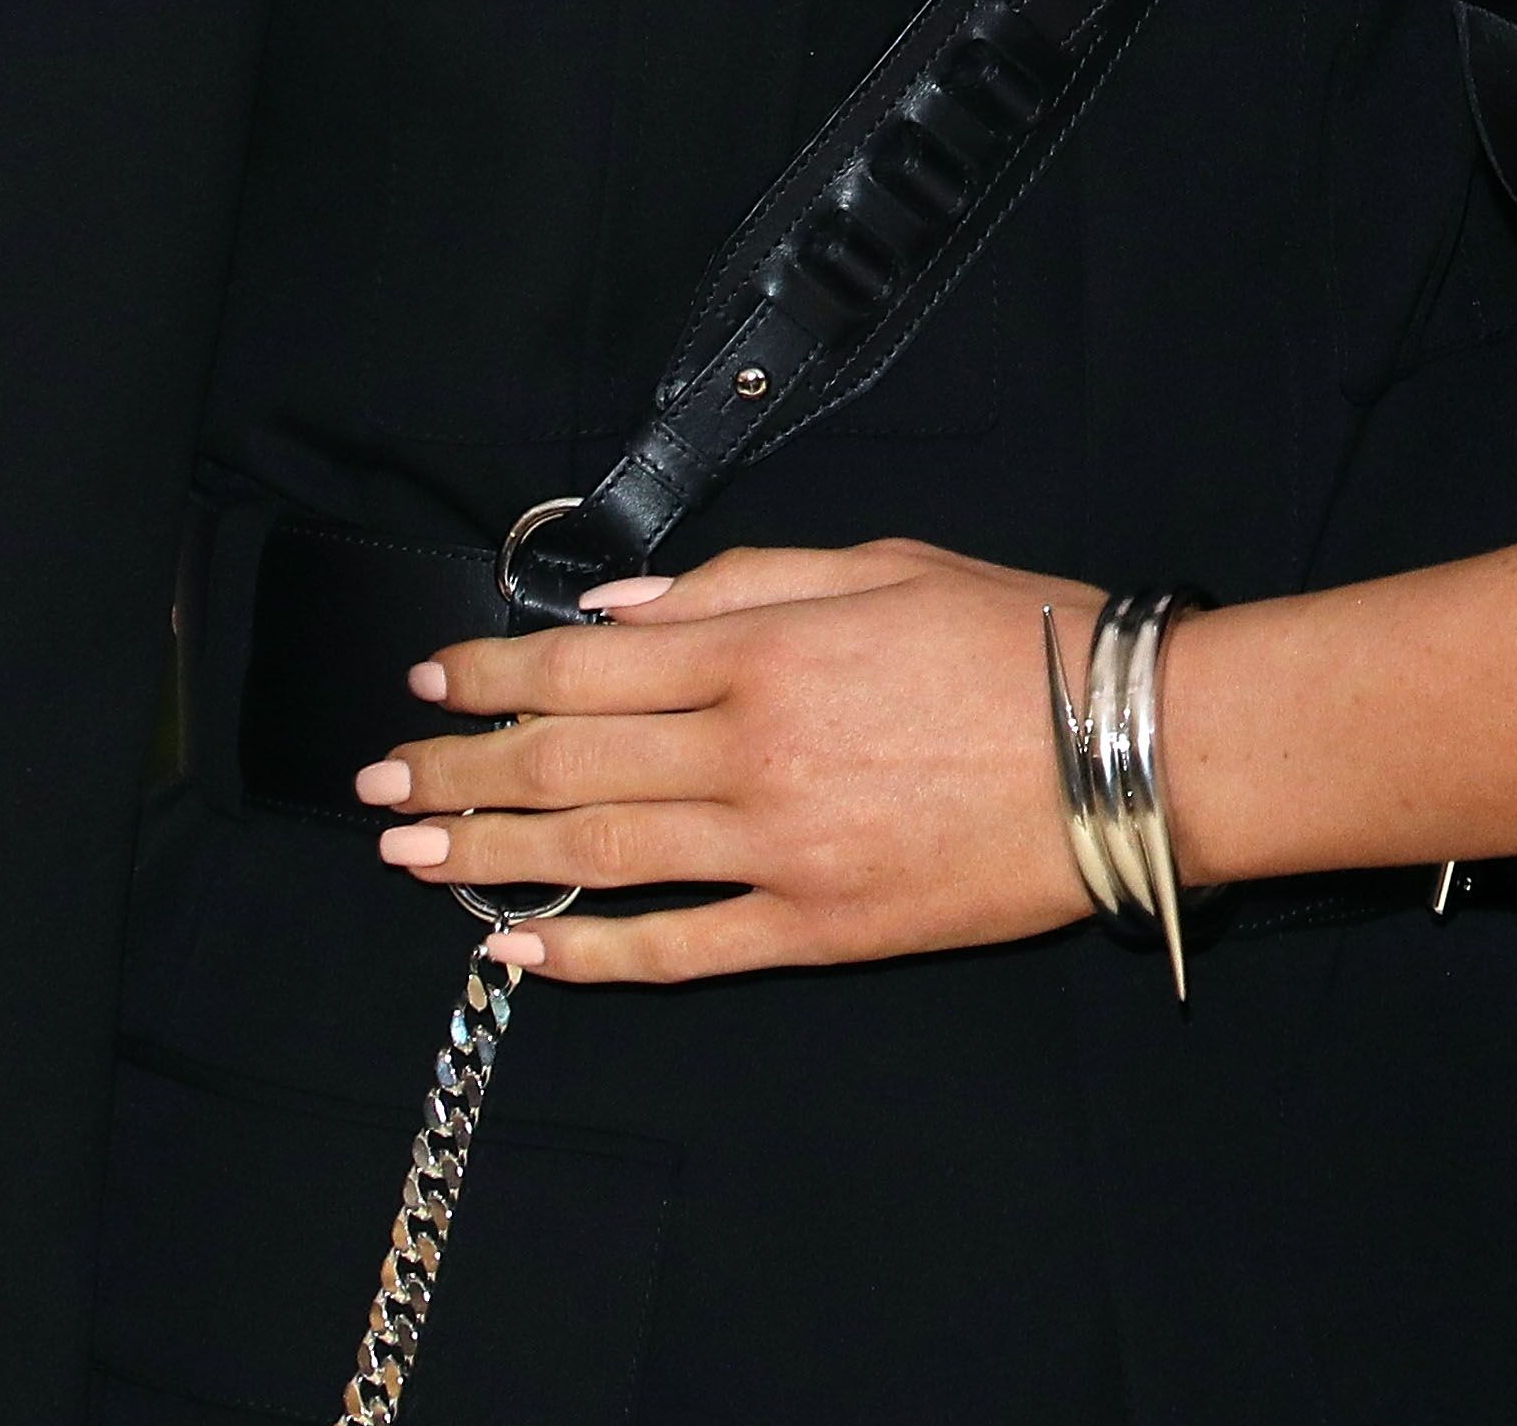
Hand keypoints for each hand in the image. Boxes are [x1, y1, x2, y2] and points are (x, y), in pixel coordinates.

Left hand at [365, 539, 1103, 982]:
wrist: (1136, 748)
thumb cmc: (1022, 639)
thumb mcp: (884, 565)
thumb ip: (744, 584)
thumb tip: (621, 609)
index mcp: (765, 649)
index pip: (585, 663)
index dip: (491, 673)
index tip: (428, 680)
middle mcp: (752, 749)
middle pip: (567, 760)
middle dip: (459, 771)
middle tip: (380, 785)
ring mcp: (780, 848)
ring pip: (601, 851)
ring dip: (492, 856)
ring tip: (412, 860)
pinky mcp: (818, 926)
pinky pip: (680, 946)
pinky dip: (590, 952)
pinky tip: (520, 951)